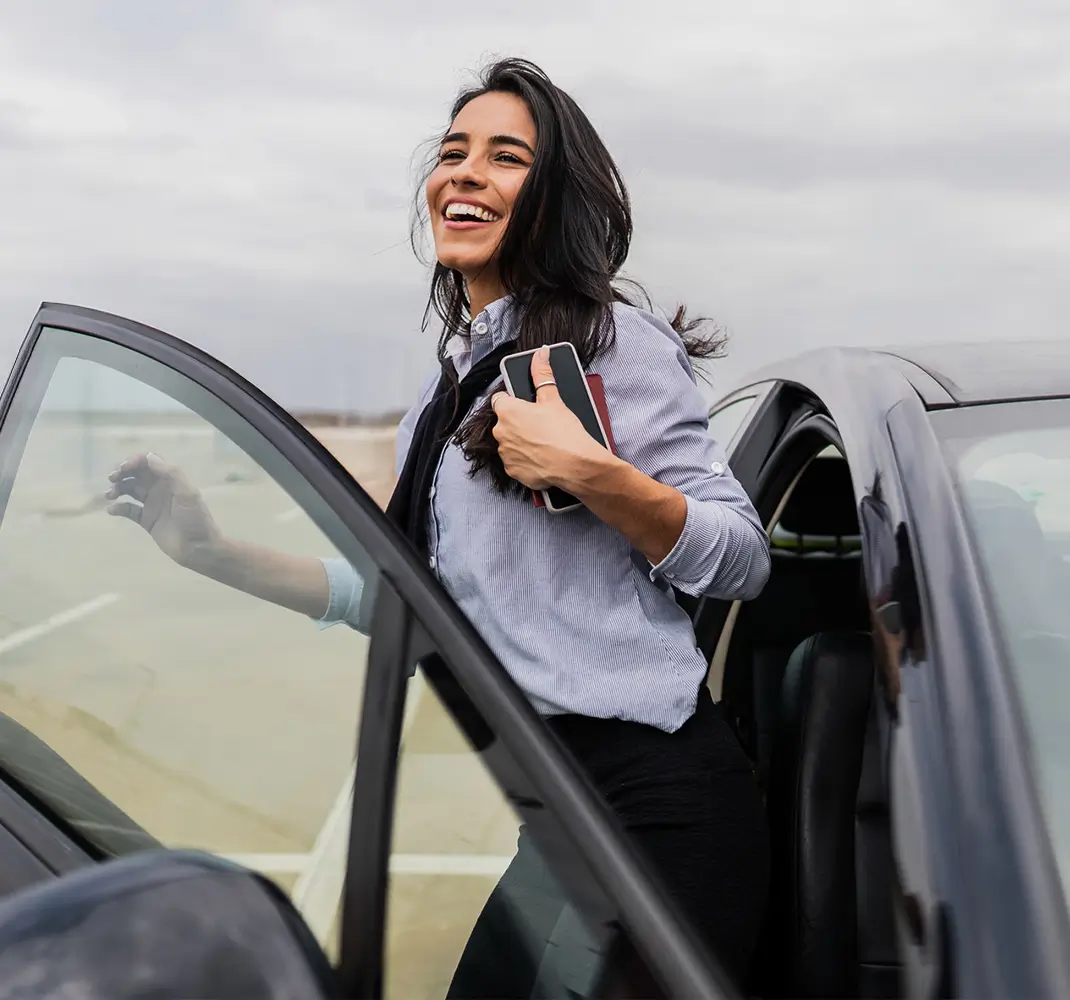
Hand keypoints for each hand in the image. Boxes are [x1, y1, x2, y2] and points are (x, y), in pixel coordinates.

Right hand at [106, 452, 223, 568]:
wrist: (198, 548)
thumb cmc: (195, 520)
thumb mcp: (187, 494)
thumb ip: (171, 474)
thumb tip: (149, 457)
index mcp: (171, 480)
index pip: (149, 462)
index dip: (135, 461)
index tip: (122, 469)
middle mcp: (160, 489)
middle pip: (137, 474)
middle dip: (122, 472)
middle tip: (112, 479)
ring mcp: (152, 504)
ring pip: (130, 490)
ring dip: (118, 488)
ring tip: (110, 495)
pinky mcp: (146, 520)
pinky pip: (129, 510)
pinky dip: (119, 507)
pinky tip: (112, 510)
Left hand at [490, 346, 615, 493]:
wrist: (575, 466)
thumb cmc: (564, 433)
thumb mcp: (553, 399)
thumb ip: (542, 374)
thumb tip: (540, 354)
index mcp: (507, 410)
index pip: (500, 399)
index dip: (514, 400)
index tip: (526, 405)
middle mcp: (500, 431)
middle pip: (505, 422)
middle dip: (519, 422)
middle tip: (540, 425)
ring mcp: (505, 452)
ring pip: (509, 442)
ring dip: (521, 441)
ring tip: (542, 442)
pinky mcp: (512, 470)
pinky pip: (514, 461)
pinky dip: (524, 459)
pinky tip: (541, 457)